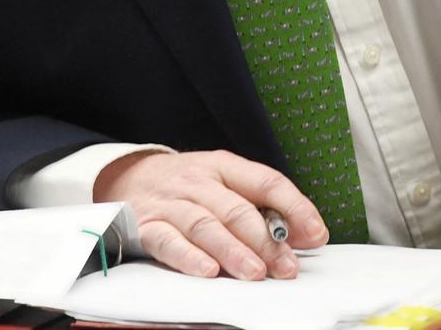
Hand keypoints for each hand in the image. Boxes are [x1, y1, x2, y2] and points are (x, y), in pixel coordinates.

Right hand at [93, 149, 323, 279]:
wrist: (126, 176)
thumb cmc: (186, 186)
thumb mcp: (224, 184)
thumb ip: (265, 207)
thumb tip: (307, 234)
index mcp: (223, 167)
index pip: (265, 182)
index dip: (294, 207)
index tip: (315, 233)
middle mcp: (197, 181)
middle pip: (236, 209)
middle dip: (265, 240)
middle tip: (285, 266)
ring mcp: (170, 203)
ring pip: (206, 225)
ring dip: (233, 251)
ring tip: (255, 273)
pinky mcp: (146, 226)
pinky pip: (169, 241)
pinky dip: (189, 257)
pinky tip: (208, 270)